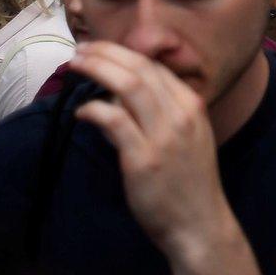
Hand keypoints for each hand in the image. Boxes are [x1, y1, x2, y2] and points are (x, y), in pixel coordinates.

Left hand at [69, 42, 240, 259]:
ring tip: (75, 65)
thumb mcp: (185, 139)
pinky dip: (94, 109)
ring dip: (97, 69)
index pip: (155, 67)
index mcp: (192, 106)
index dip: (123, 53)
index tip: (100, 50)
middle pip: (139, 68)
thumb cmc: (188, 184)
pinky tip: (82, 111)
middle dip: (105, 53)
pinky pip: (114, 121)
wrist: (200, 225)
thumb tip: (117, 95)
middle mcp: (181, 114)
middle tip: (80, 50)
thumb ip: (158, 114)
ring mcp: (164, 136)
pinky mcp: (143, 159)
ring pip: (127, 85)